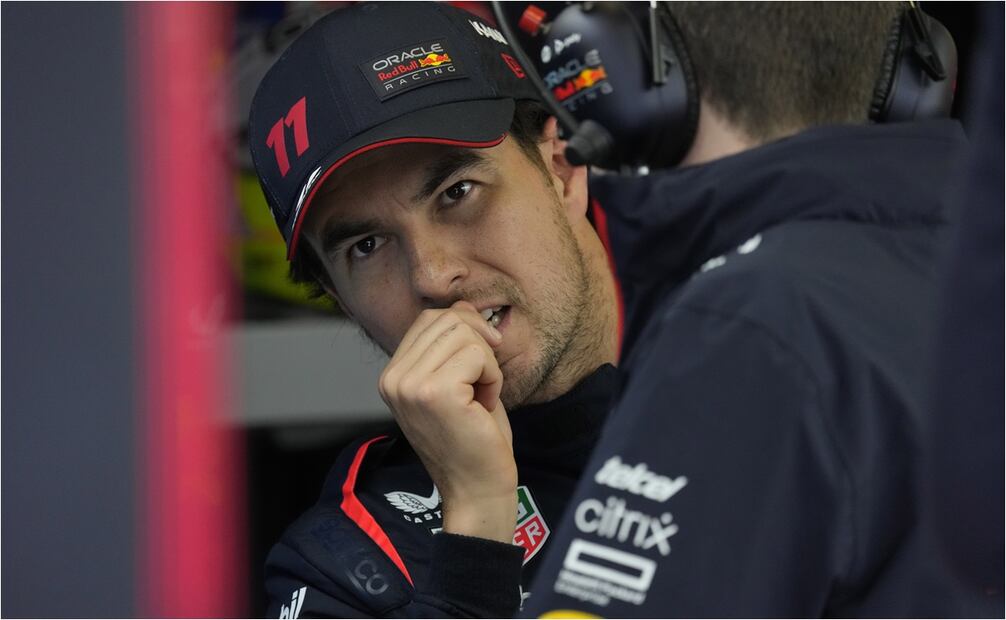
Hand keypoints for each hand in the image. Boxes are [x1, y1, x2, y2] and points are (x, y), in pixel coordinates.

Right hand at [379, 301, 517, 542]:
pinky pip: (478, 356)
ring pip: (464, 334)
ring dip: (487, 364)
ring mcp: (410, 385)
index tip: (480, 365)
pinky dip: (493, 377)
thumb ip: (452, 344)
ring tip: (481, 398)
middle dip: (480, 346)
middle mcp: (393, 379)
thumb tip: (462, 306)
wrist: (477, 489)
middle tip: (484, 384)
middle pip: (448, 319)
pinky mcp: (435, 392)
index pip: (430, 319)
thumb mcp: (457, 382)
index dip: (466, 330)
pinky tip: (483, 406)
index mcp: (392, 375)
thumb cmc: (473, 438)